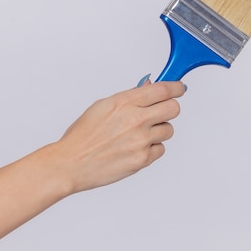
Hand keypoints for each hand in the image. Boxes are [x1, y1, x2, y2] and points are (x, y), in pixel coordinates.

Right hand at [53, 80, 185, 193]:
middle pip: (173, 108)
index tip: (179, 88)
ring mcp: (141, 140)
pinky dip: (151, 148)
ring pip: (168, 130)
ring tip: (138, 134)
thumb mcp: (103, 106)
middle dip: (169, 108)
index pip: (162, 89)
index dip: (175, 87)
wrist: (71, 163)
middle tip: (161, 111)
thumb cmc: (83, 136)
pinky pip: (160, 149)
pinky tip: (135, 148)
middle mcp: (136, 119)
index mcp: (125, 102)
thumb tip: (148, 87)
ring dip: (158, 130)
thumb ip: (129, 97)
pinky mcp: (142, 159)